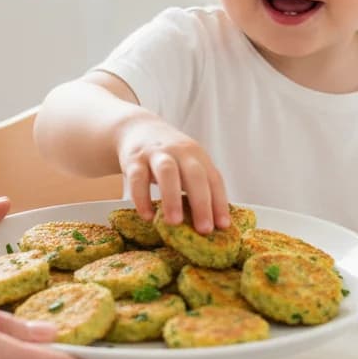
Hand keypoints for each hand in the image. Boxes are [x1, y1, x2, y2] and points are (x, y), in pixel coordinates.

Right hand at [116, 117, 228, 232]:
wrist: (137, 128)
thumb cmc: (168, 155)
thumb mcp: (187, 163)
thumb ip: (198, 186)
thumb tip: (211, 223)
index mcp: (198, 156)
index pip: (214, 179)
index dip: (220, 203)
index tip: (223, 226)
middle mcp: (180, 152)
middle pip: (195, 175)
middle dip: (201, 203)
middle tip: (204, 230)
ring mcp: (156, 154)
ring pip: (167, 172)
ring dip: (172, 198)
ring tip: (174, 223)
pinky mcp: (134, 159)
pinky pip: (137, 178)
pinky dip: (142, 198)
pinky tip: (147, 216)